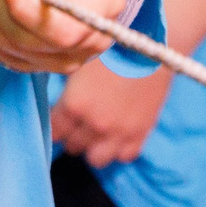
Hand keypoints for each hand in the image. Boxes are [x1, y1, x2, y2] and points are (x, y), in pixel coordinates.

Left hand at [51, 56, 173, 167]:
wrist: (151, 47)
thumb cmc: (112, 48)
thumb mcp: (80, 64)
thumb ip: (68, 89)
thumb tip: (59, 103)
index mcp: (75, 104)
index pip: (55, 132)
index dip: (55, 125)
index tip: (59, 120)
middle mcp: (95, 124)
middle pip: (73, 146)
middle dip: (72, 135)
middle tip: (77, 123)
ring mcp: (119, 132)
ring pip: (96, 159)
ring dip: (93, 146)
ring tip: (96, 131)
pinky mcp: (141, 134)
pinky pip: (124, 156)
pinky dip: (119, 148)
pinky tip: (118, 133)